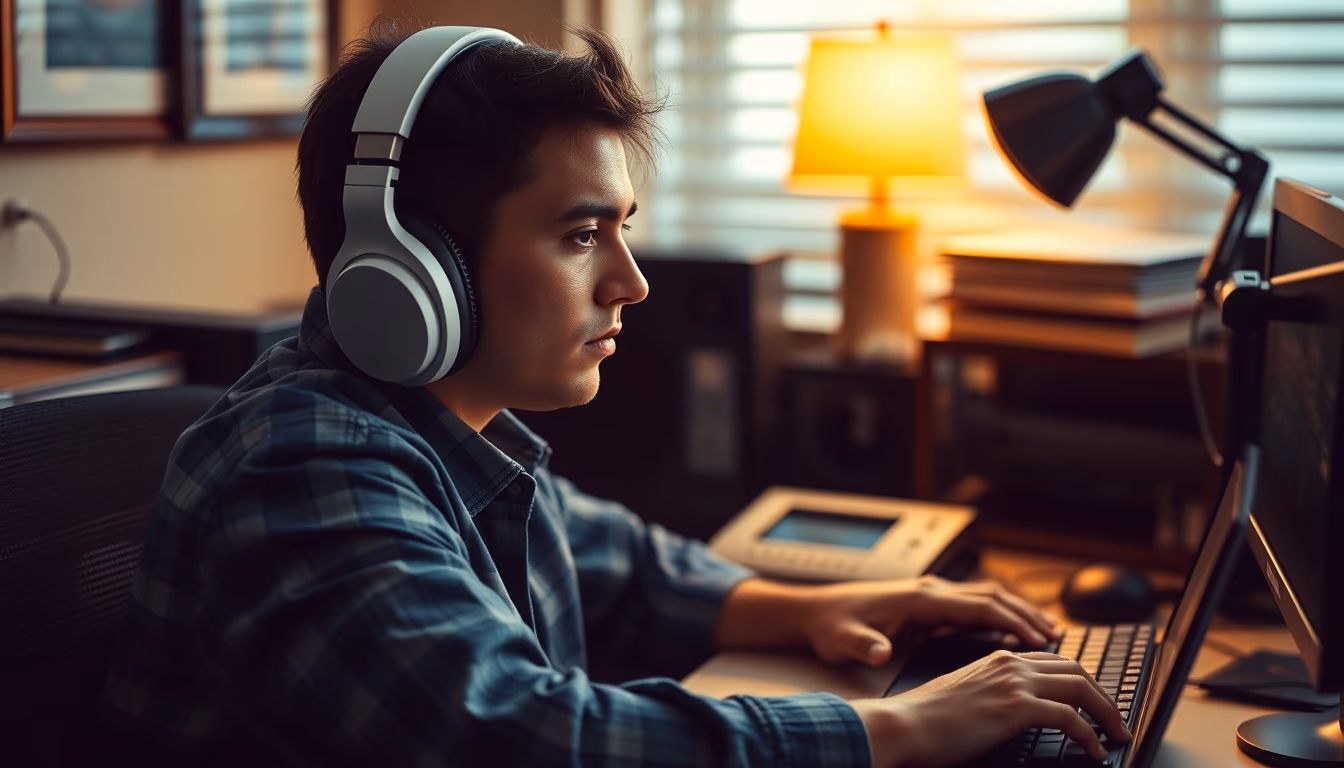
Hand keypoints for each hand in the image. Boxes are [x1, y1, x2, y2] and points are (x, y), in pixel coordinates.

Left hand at [801, 575, 1058, 665]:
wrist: (813, 611)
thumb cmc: (831, 626)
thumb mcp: (845, 641)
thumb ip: (865, 647)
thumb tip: (880, 653)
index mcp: (918, 598)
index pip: (977, 606)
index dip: (1011, 622)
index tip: (1039, 639)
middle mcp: (929, 591)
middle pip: (990, 597)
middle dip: (1025, 614)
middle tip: (1057, 636)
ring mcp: (929, 595)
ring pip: (984, 598)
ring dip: (1015, 612)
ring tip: (1046, 633)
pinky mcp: (926, 606)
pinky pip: (972, 607)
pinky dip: (997, 617)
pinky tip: (1010, 634)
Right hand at [850, 650, 1131, 766]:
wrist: (905, 725)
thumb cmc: (926, 718)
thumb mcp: (965, 694)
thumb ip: (993, 693)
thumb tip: (1014, 712)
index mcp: (998, 658)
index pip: (1057, 663)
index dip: (1084, 683)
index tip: (1098, 704)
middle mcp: (1010, 664)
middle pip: (1077, 672)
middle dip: (1105, 698)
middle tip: (1117, 723)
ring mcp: (1014, 683)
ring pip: (1082, 690)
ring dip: (1107, 715)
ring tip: (1116, 736)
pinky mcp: (1016, 707)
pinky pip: (1070, 719)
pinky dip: (1090, 736)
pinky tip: (1095, 752)